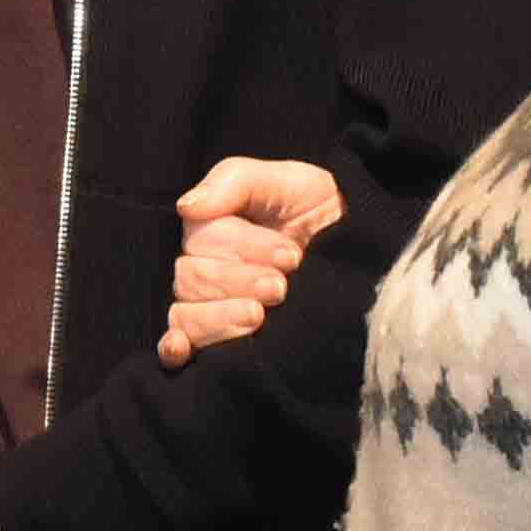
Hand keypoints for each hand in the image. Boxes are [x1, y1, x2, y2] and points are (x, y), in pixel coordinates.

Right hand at [161, 154, 344, 362]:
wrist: (357, 251)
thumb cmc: (318, 210)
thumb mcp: (287, 181)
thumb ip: (234, 182)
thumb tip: (188, 207)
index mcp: (211, 228)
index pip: (202, 241)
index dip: (244, 249)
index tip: (292, 256)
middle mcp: (205, 266)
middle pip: (192, 278)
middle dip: (240, 281)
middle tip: (281, 285)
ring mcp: (211, 304)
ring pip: (186, 313)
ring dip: (220, 315)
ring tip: (260, 314)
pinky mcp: (221, 336)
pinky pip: (181, 342)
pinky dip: (174, 348)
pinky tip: (181, 348)